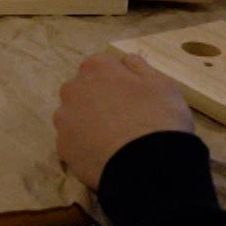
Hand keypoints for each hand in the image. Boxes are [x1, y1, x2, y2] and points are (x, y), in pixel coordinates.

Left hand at [54, 53, 194, 188]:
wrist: (148, 165)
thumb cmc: (159, 118)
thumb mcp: (162, 84)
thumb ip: (139, 67)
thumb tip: (125, 60)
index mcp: (96, 68)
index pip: (103, 65)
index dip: (119, 80)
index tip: (133, 95)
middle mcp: (72, 89)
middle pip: (84, 90)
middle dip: (100, 99)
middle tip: (125, 118)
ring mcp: (64, 119)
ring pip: (76, 116)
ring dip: (89, 123)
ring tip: (114, 140)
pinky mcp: (62, 146)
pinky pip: (74, 142)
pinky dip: (86, 146)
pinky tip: (105, 155)